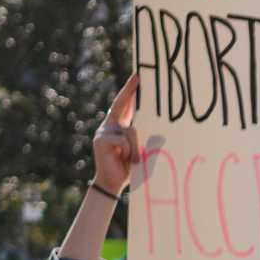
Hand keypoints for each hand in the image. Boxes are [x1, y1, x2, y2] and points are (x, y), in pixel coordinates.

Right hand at [92, 75, 141, 194]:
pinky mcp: (101, 140)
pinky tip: (127, 160)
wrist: (113, 182)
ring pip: (130, 130)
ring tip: (135, 160)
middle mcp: (109, 125)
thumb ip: (141, 137)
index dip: (130, 92)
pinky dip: (130, 151)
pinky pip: (124, 140)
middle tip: (139, 77)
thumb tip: (158, 126)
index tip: (138, 78)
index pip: (125, 105)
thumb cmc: (129, 167)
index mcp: (119, 126)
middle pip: (120, 104)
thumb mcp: (138, 149)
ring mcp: (103, 131)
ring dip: (137, 146)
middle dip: (129, 90)